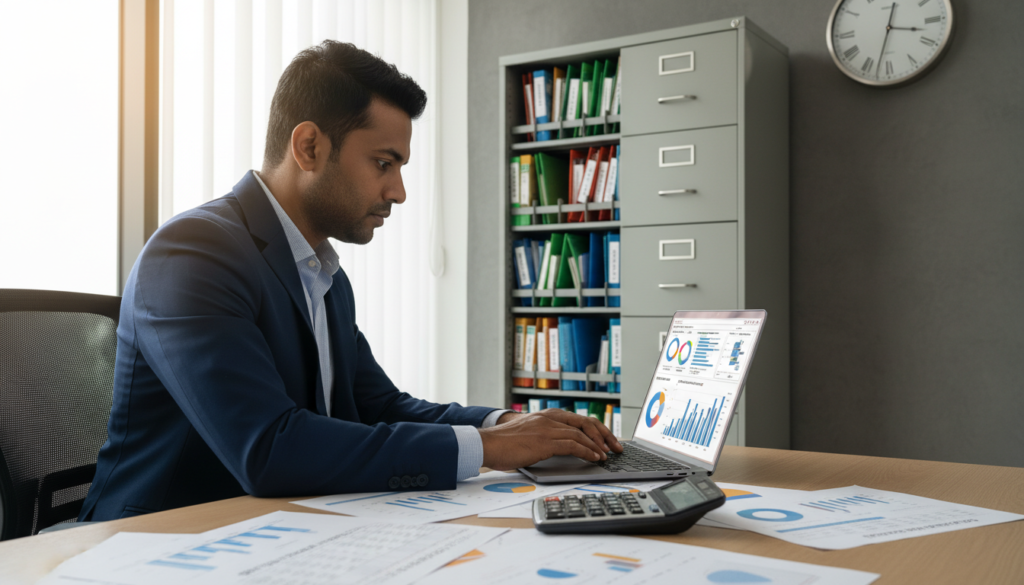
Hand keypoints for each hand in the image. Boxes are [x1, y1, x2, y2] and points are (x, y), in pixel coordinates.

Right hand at [480, 409, 622, 470]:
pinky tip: (595, 458)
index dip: (596, 429)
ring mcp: (547, 428)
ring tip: (607, 455)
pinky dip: (587, 451)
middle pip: (585, 422)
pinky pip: (573, 444)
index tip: (607, 439)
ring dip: (598, 445)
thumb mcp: (528, 436)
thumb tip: (562, 450)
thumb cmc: (504, 444)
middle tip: (615, 447)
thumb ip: (545, 437)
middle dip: (604, 435)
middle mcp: (549, 418)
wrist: (487, 444)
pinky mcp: (544, 441)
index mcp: (546, 416)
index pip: (578, 419)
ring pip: (581, 433)